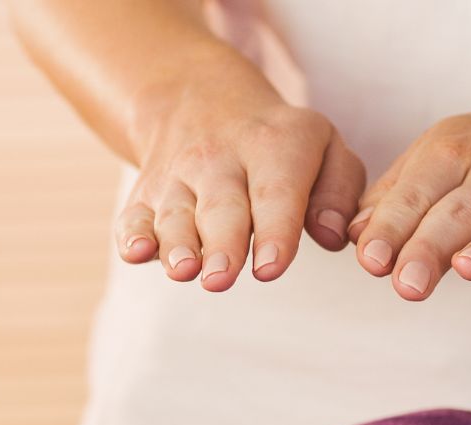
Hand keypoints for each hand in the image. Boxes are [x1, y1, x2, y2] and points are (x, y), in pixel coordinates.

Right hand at [117, 82, 365, 291]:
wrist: (202, 100)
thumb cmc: (281, 144)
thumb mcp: (325, 148)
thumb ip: (338, 193)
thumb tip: (331, 236)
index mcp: (275, 146)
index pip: (276, 193)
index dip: (274, 231)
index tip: (271, 267)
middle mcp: (221, 159)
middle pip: (222, 207)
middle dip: (222, 244)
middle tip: (222, 278)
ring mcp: (179, 176)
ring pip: (176, 213)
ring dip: (177, 244)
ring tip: (184, 270)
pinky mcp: (146, 194)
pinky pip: (134, 215)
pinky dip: (132, 235)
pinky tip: (136, 253)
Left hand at [347, 83, 470, 300]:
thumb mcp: (450, 150)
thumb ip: (402, 193)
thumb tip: (354, 237)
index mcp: (460, 151)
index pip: (420, 191)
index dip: (395, 226)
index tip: (371, 261)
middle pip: (464, 210)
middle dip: (433, 245)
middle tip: (406, 285)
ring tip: (467, 268)